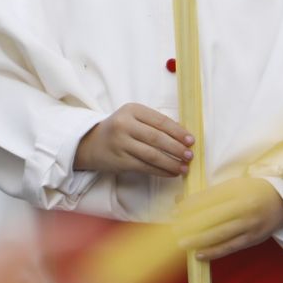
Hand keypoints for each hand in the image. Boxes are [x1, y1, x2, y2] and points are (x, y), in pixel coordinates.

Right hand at [74, 103, 192, 176]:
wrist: (91, 143)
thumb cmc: (120, 129)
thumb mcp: (133, 118)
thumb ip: (154, 123)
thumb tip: (183, 134)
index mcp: (132, 110)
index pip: (160, 121)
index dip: (178, 131)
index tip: (191, 140)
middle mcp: (125, 125)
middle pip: (157, 138)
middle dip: (176, 148)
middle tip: (190, 155)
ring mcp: (121, 143)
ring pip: (152, 155)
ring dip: (171, 163)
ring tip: (184, 167)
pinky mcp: (119, 161)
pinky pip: (145, 167)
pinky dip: (160, 171)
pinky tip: (171, 173)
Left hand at [172, 177, 282, 261]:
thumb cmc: (254, 191)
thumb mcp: (233, 186)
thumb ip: (210, 195)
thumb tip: (182, 203)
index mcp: (237, 190)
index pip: (209, 198)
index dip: (190, 206)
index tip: (175, 211)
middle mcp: (244, 207)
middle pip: (212, 217)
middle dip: (190, 224)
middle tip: (173, 229)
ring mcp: (249, 224)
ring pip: (220, 234)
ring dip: (198, 239)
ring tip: (181, 242)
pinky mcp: (253, 239)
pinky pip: (230, 247)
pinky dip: (214, 251)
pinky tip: (199, 253)